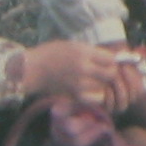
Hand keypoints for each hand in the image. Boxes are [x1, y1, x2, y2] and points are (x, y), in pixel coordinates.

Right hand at [20, 40, 134, 111]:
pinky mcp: (73, 95)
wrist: (32, 68)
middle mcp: (83, 68)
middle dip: (111, 75)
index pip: (112, 59)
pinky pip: (93, 99)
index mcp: (84, 53)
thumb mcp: (74, 46)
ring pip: (104, 88)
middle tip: (105, 75)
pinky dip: (95, 98)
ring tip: (97, 84)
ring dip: (104, 87)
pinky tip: (90, 93)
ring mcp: (78, 83)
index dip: (113, 62)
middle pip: (111, 74)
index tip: (109, 63)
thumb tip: (112, 59)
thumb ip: (92, 53)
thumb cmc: (51, 54)